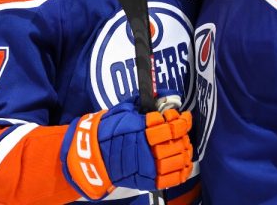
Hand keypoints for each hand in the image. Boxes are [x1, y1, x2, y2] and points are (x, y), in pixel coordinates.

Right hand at [61, 103, 192, 199]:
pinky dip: (182, 171)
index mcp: (141, 129)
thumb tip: (162, 96)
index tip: (181, 115)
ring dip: (184, 150)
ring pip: (178, 159)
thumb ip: (144, 105)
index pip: (171, 126)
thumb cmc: (107, 129)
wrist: (91, 154)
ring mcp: (148, 166)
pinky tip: (184, 162)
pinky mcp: (147, 180)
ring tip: (183, 143)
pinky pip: (172, 178)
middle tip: (181, 128)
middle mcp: (147, 148)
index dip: (180, 120)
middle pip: (177, 142)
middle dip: (183, 134)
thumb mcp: (124, 110)